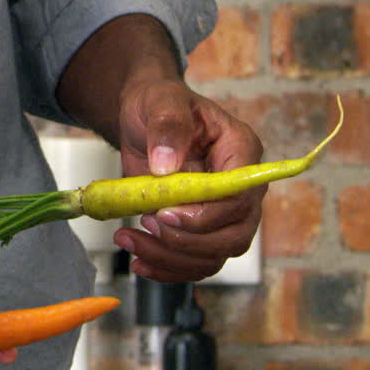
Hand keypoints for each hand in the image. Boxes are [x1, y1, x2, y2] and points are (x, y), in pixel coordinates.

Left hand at [114, 78, 263, 281]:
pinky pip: (195, 262)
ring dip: (169, 258)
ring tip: (128, 240)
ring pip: (213, 256)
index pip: (239, 197)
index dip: (205, 215)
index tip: (162, 213)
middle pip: (234, 235)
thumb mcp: (160, 101)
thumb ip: (167, 125)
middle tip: (146, 226)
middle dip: (187, 242)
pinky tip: (139, 261)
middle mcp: (241, 188)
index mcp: (241, 151)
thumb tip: (166, 165)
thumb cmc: (160, 105)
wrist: (144, 119)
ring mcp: (223, 213)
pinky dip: (167, 268)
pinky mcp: (202, 229)